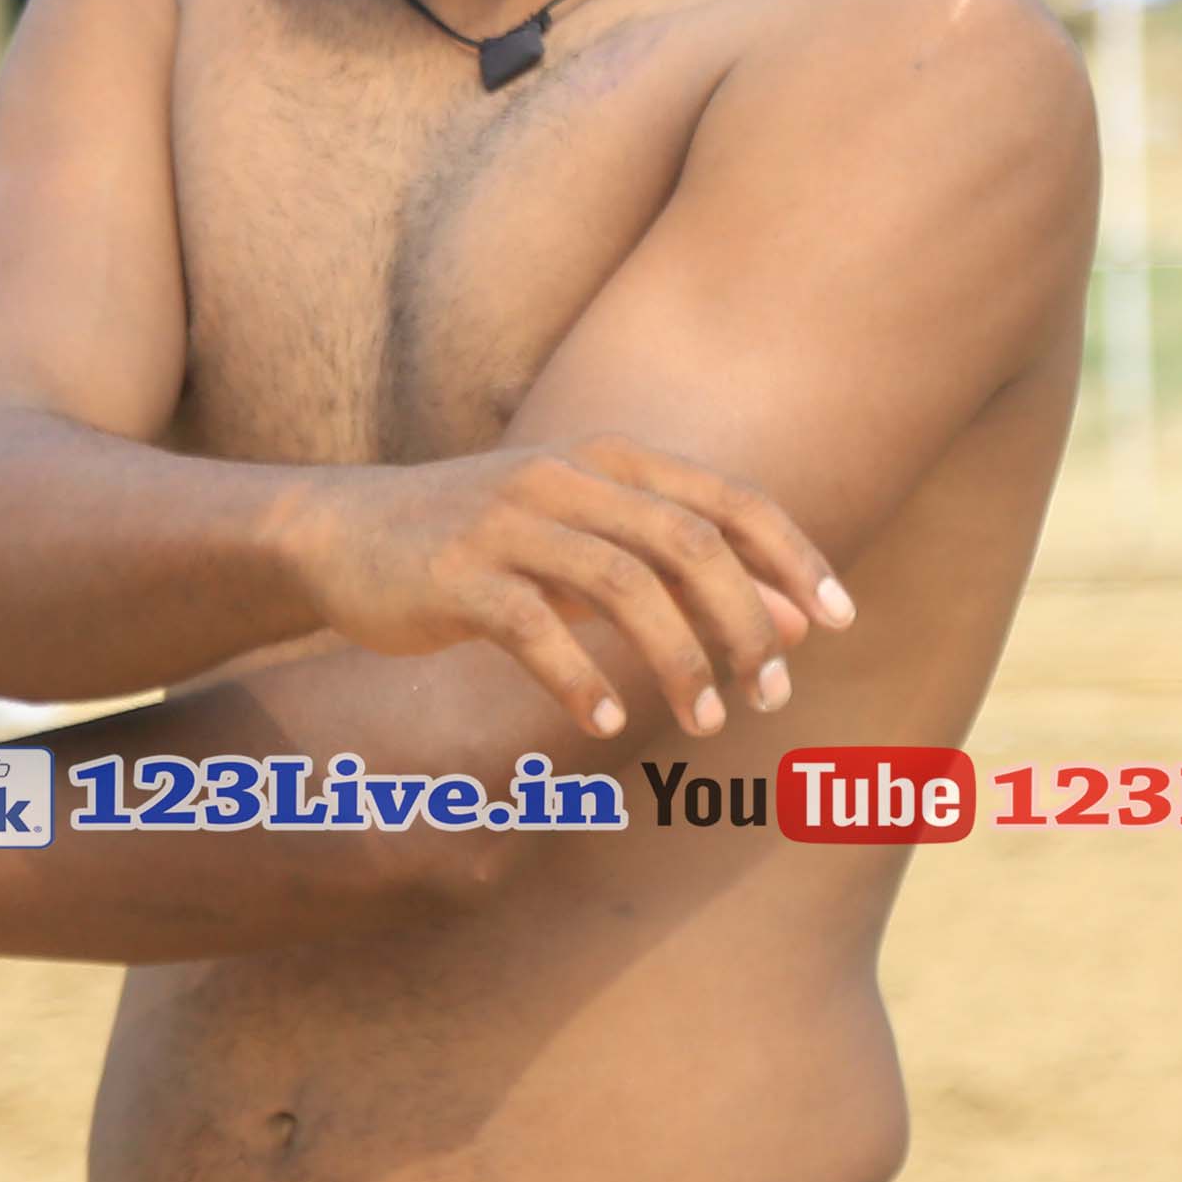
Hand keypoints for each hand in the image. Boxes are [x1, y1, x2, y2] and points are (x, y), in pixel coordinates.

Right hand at [274, 442, 846, 743]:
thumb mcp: (591, 548)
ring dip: (676, 660)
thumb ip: (688, 577)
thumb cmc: (484, 546)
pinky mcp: (455, 572)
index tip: (840, 621)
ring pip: (622, 583)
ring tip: (703, 722)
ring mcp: (508, 518)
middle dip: (743, 621)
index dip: (793, 557)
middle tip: (770, 694)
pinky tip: (610, 723)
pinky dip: (583, 680)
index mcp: (611, 458)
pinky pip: (535, 628)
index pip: (729, 499)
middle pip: (688, 541)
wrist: (340, 532)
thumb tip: (800, 622)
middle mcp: (567, 475)